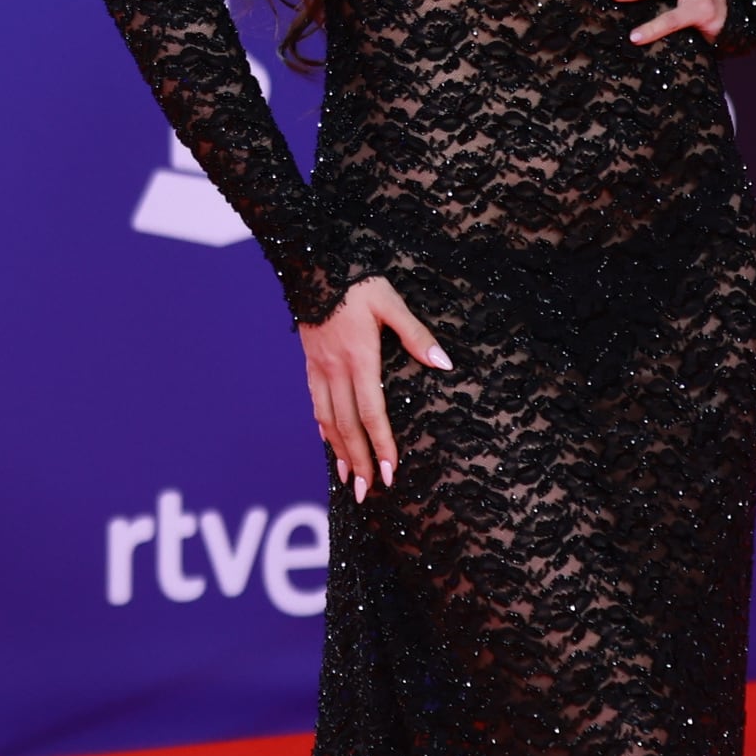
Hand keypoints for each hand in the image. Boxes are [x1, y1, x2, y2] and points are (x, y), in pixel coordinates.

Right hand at [300, 275, 451, 501]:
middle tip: (369, 492)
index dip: (382, 445)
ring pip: (328, 420)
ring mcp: (319, 368)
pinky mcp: (311, 364)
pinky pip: (316, 404)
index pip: (371, 413)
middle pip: (348, 426)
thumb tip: (444, 363)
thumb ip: (416, 335)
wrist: (313, 263)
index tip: (390, 472)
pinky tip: (330, 443)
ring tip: (349, 480)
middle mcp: (336, 369)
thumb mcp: (391, 302)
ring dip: (339, 453)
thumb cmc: (358, 281)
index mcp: (359, 357)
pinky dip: (324, 429)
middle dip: (359, 462)